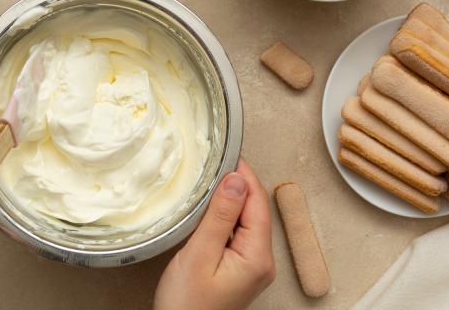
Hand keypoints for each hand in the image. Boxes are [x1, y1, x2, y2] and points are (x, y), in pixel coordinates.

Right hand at [154, 158, 274, 309]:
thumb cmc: (186, 305)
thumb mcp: (200, 255)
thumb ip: (220, 216)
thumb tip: (236, 180)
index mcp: (258, 256)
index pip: (257, 202)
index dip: (244, 175)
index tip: (228, 154)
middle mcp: (261, 261)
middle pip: (255, 209)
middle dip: (238, 183)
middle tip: (216, 163)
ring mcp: (251, 266)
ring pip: (246, 219)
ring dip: (231, 199)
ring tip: (210, 180)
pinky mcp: (239, 268)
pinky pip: (238, 232)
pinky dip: (226, 216)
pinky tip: (211, 209)